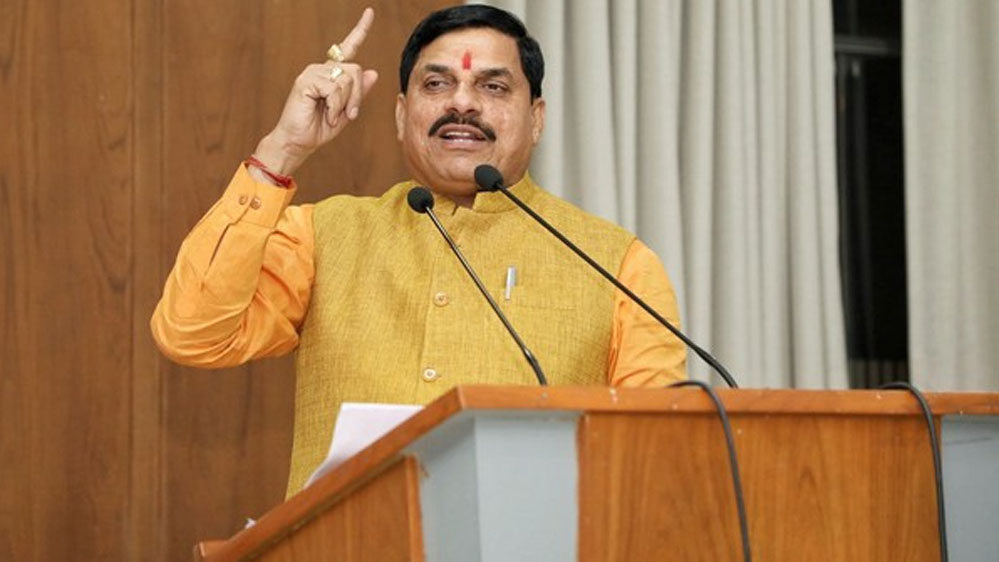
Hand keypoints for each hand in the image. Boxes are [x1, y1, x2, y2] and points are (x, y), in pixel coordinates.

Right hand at [254, 8, 378, 175]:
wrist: (297, 143)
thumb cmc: (318, 129)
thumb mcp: (346, 112)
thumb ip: (358, 93)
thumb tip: (374, 72)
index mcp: (331, 74)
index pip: (348, 49)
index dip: (360, 30)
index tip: (370, 12)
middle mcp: (321, 69)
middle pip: (356, 70)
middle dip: (358, 96)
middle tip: (349, 115)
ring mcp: (312, 73)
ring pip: (347, 79)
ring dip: (346, 104)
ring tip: (333, 116)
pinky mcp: (306, 81)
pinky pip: (335, 88)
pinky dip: (336, 106)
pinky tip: (327, 114)